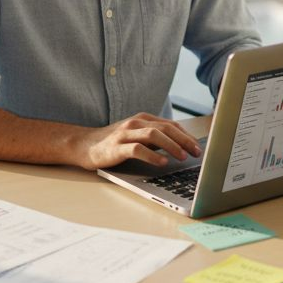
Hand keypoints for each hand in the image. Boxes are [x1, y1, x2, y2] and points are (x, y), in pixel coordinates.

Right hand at [76, 113, 202, 170]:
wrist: (84, 145)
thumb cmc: (114, 143)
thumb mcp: (137, 136)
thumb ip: (155, 139)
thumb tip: (180, 147)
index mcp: (143, 119)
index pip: (171, 125)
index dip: (187, 136)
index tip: (198, 147)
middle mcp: (136, 123)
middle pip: (166, 128)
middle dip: (184, 140)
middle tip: (196, 153)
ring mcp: (125, 134)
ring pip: (154, 135)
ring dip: (171, 145)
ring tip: (182, 156)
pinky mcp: (116, 147)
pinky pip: (137, 149)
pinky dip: (152, 155)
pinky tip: (162, 162)